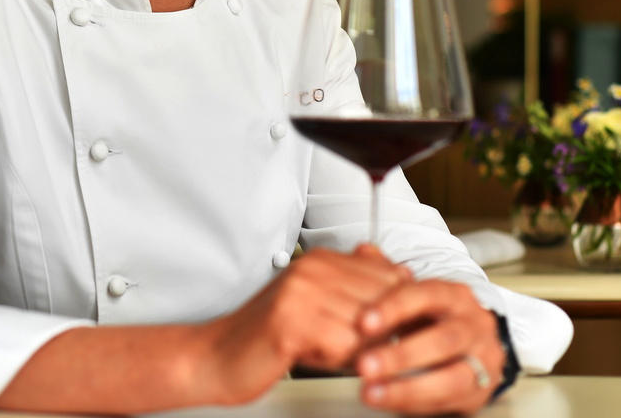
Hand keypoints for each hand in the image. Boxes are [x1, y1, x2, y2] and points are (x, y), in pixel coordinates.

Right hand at [196, 246, 410, 404]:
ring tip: (323, 348)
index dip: (394, 308)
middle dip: (377, 331)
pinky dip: (337, 361)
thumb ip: (356, 282)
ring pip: (368, 328)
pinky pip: (346, 347)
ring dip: (354, 349)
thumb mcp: (317, 301)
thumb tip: (401, 269)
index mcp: (322, 259)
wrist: (218, 355)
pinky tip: (312, 356)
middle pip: (384, 302)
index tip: (378, 326)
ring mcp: (302, 292)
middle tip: (345, 343)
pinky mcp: (292, 322)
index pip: (390, 276)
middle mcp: (313, 268)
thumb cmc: (271, 335)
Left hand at [354, 278, 503, 414]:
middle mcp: (472, 324)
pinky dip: (416, 403)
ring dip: (408, 388)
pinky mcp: (480, 389)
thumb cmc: (437, 317)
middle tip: (364, 365)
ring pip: (451, 376)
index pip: (424, 295)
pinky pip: (449, 400)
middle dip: (400, 355)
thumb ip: (387, 275)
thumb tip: (363, 251)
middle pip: (442, 339)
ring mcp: (481, 358)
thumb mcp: (415, 294)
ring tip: (371, 392)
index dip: (394, 308)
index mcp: (453, 295)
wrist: (477, 343)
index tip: (363, 323)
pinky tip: (389, 402)